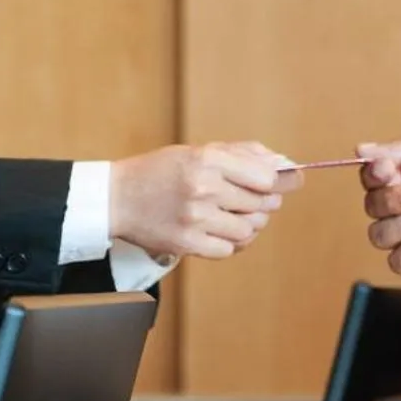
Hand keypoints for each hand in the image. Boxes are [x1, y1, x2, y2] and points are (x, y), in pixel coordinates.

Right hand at [110, 141, 303, 259]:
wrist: (116, 198)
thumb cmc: (160, 172)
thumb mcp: (198, 151)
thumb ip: (243, 154)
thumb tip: (284, 164)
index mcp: (208, 159)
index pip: (266, 178)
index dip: (276, 183)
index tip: (274, 185)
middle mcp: (203, 187)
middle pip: (261, 204)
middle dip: (262, 204)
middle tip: (250, 201)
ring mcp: (195, 218)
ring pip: (248, 229)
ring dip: (246, 225)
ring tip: (231, 217)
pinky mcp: (186, 243)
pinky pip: (229, 249)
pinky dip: (229, 242)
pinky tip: (218, 232)